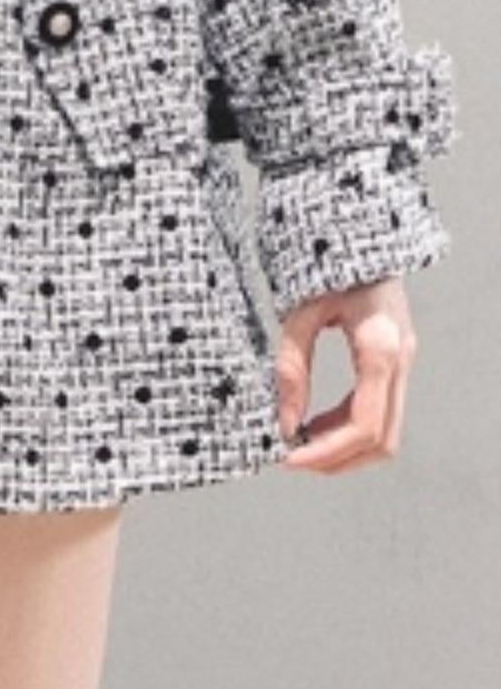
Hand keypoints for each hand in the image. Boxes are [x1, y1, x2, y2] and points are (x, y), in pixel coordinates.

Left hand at [275, 275, 416, 473]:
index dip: (327, 452)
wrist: (356, 228)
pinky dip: (349, 427)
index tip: (289, 458)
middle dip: (337, 459)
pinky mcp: (396, 359)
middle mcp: (400, 358)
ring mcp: (403, 360)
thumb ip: (292, 366)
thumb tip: (285, 421)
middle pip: (382, 441)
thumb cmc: (326, 260)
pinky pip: (380, 410)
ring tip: (300, 439)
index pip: (364, 425)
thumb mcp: (300, 310)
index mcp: (379, 346)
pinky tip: (316, 421)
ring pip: (387, 433)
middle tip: (292, 459)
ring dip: (345, 448)